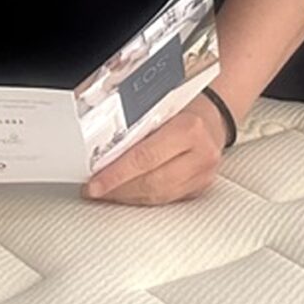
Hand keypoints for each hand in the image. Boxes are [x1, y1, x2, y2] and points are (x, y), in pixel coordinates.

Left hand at [82, 95, 226, 204]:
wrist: (212, 115)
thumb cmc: (182, 106)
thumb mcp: (157, 103)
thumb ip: (129, 120)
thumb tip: (91, 134)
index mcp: (189, 128)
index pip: (145, 157)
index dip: (116, 174)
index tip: (94, 183)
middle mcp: (201, 154)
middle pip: (152, 182)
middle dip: (118, 189)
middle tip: (94, 189)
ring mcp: (203, 174)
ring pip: (158, 196)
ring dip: (127, 197)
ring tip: (105, 192)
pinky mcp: (200, 188)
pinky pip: (165, 200)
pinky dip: (141, 199)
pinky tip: (125, 193)